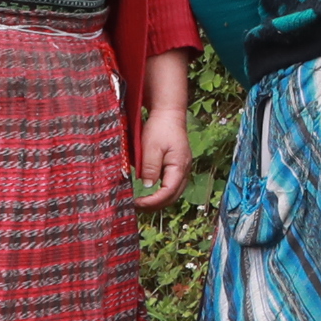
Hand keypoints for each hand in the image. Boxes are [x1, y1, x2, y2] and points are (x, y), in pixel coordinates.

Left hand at [135, 50, 195, 211]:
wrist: (169, 112)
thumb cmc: (161, 127)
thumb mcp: (151, 147)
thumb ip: (150, 168)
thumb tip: (147, 186)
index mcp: (179, 167)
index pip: (167, 193)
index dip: (152, 202)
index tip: (136, 204)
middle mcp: (184, 170)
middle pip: (172, 196)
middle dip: (155, 205)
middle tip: (136, 208)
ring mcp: (182, 168)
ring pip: (173, 192)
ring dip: (158, 200)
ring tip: (142, 203)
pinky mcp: (177, 165)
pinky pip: (171, 184)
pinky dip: (161, 192)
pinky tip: (149, 192)